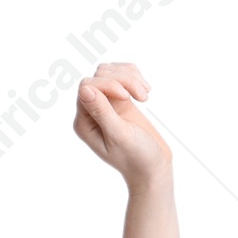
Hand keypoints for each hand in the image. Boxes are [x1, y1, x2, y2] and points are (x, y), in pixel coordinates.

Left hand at [72, 63, 170, 187]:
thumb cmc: (136, 157)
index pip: (87, 86)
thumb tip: (85, 89)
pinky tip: (145, 92)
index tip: (127, 97)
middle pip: (100, 76)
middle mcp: (91, 112)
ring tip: (145, 94)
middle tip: (143, 96)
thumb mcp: (119, 136)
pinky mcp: (119, 100)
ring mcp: (105, 104)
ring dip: (130, 77)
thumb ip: (102, 112)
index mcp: (84, 124)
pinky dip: (134, 77)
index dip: (107, 84)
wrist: (152, 166)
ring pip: (111, 71)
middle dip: (123, 80)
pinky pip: (121, 74)